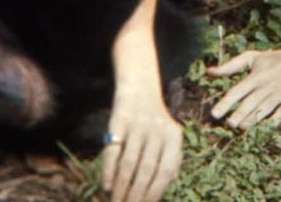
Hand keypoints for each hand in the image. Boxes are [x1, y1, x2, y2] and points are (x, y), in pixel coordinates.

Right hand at [101, 85, 181, 201]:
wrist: (140, 90)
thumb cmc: (155, 123)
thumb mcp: (169, 137)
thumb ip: (171, 160)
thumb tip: (164, 188)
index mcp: (174, 137)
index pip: (165, 171)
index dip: (155, 193)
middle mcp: (157, 131)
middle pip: (146, 170)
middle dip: (136, 194)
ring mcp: (138, 125)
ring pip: (129, 163)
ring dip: (122, 187)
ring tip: (116, 201)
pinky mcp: (119, 121)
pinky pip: (113, 150)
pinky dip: (109, 170)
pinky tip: (106, 186)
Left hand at [208, 25, 280, 128]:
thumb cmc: (277, 59)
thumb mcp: (253, 58)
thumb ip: (231, 65)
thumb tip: (209, 71)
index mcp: (255, 76)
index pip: (237, 91)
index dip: (225, 103)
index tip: (214, 114)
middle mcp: (266, 86)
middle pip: (249, 103)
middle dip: (238, 114)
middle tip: (228, 124)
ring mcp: (279, 94)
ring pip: (263, 110)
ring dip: (252, 119)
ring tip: (240, 127)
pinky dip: (275, 120)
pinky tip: (266, 128)